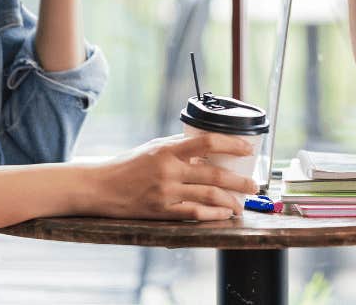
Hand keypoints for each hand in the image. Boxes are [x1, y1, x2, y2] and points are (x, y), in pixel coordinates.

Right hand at [89, 134, 258, 220]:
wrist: (102, 186)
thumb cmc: (130, 165)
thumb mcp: (155, 148)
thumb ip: (181, 148)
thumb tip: (211, 148)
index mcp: (168, 149)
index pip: (207, 142)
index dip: (231, 144)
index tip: (248, 148)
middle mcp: (169, 170)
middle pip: (214, 174)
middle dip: (239, 181)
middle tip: (254, 184)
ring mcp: (166, 192)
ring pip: (209, 196)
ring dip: (231, 200)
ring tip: (242, 203)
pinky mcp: (161, 211)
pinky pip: (194, 214)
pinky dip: (213, 215)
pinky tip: (224, 214)